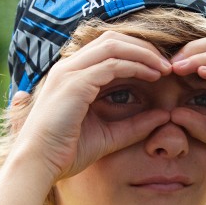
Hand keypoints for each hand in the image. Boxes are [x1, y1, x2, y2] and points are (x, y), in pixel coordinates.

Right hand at [10, 32, 171, 182]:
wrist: (38, 165)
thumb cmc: (66, 153)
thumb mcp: (109, 136)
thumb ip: (135, 125)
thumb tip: (164, 115)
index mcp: (71, 75)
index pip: (108, 49)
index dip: (137, 54)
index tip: (160, 70)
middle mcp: (68, 67)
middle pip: (113, 40)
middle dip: (143, 47)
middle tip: (167, 64)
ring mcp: (69, 72)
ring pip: (114, 45)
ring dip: (144, 53)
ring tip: (165, 68)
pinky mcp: (75, 83)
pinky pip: (112, 64)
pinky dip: (137, 65)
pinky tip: (154, 76)